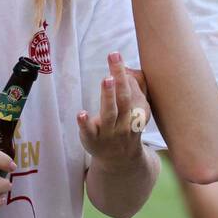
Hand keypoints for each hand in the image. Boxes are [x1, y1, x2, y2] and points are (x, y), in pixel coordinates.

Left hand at [78, 51, 151, 169]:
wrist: (120, 160)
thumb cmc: (126, 128)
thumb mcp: (136, 111)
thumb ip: (135, 90)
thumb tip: (128, 69)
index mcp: (136, 113)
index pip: (132, 91)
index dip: (125, 74)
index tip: (116, 56)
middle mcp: (125, 122)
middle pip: (124, 98)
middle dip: (120, 77)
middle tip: (114, 57)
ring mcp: (109, 132)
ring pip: (110, 113)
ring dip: (109, 96)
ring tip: (107, 79)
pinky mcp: (93, 140)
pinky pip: (90, 132)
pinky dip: (86, 123)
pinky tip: (81, 113)